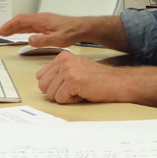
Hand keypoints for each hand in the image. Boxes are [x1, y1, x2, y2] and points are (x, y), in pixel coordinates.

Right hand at [0, 13, 79, 47]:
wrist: (80, 28)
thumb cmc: (71, 32)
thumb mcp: (57, 39)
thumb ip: (43, 40)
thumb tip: (29, 39)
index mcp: (41, 20)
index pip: (21, 20)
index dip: (9, 25)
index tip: (1, 31)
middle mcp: (40, 18)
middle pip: (21, 20)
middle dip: (9, 26)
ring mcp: (43, 21)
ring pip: (25, 23)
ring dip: (15, 27)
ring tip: (6, 33)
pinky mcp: (46, 24)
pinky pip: (30, 25)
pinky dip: (22, 29)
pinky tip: (20, 33)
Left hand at [36, 51, 156, 111]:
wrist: (116, 83)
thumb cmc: (97, 79)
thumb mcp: (74, 70)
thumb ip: (57, 74)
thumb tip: (42, 84)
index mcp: (62, 57)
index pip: (40, 77)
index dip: (54, 86)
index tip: (68, 85)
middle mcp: (64, 60)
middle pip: (43, 87)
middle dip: (57, 93)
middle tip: (74, 88)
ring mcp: (68, 69)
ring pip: (51, 94)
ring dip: (66, 97)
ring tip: (80, 90)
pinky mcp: (73, 80)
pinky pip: (61, 99)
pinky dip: (72, 101)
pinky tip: (83, 93)